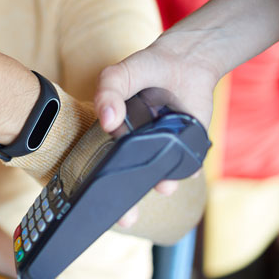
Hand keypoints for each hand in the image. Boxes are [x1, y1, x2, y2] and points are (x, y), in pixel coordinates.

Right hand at [95, 37, 216, 227]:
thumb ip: (108, 92)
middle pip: (127, 183)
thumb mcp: (119, 74)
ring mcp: (160, 149)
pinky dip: (187, 170)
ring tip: (162, 186)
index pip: (100, 166)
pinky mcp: (185, 147)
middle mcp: (135, 148)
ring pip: (157, 178)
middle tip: (125, 219)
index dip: (95, 186)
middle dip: (125, 206)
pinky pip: (185, 166)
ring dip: (160, 185)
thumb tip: (108, 121)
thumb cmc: (146, 69)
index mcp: (113, 136)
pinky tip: (187, 170)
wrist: (185, 60)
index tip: (90, 201)